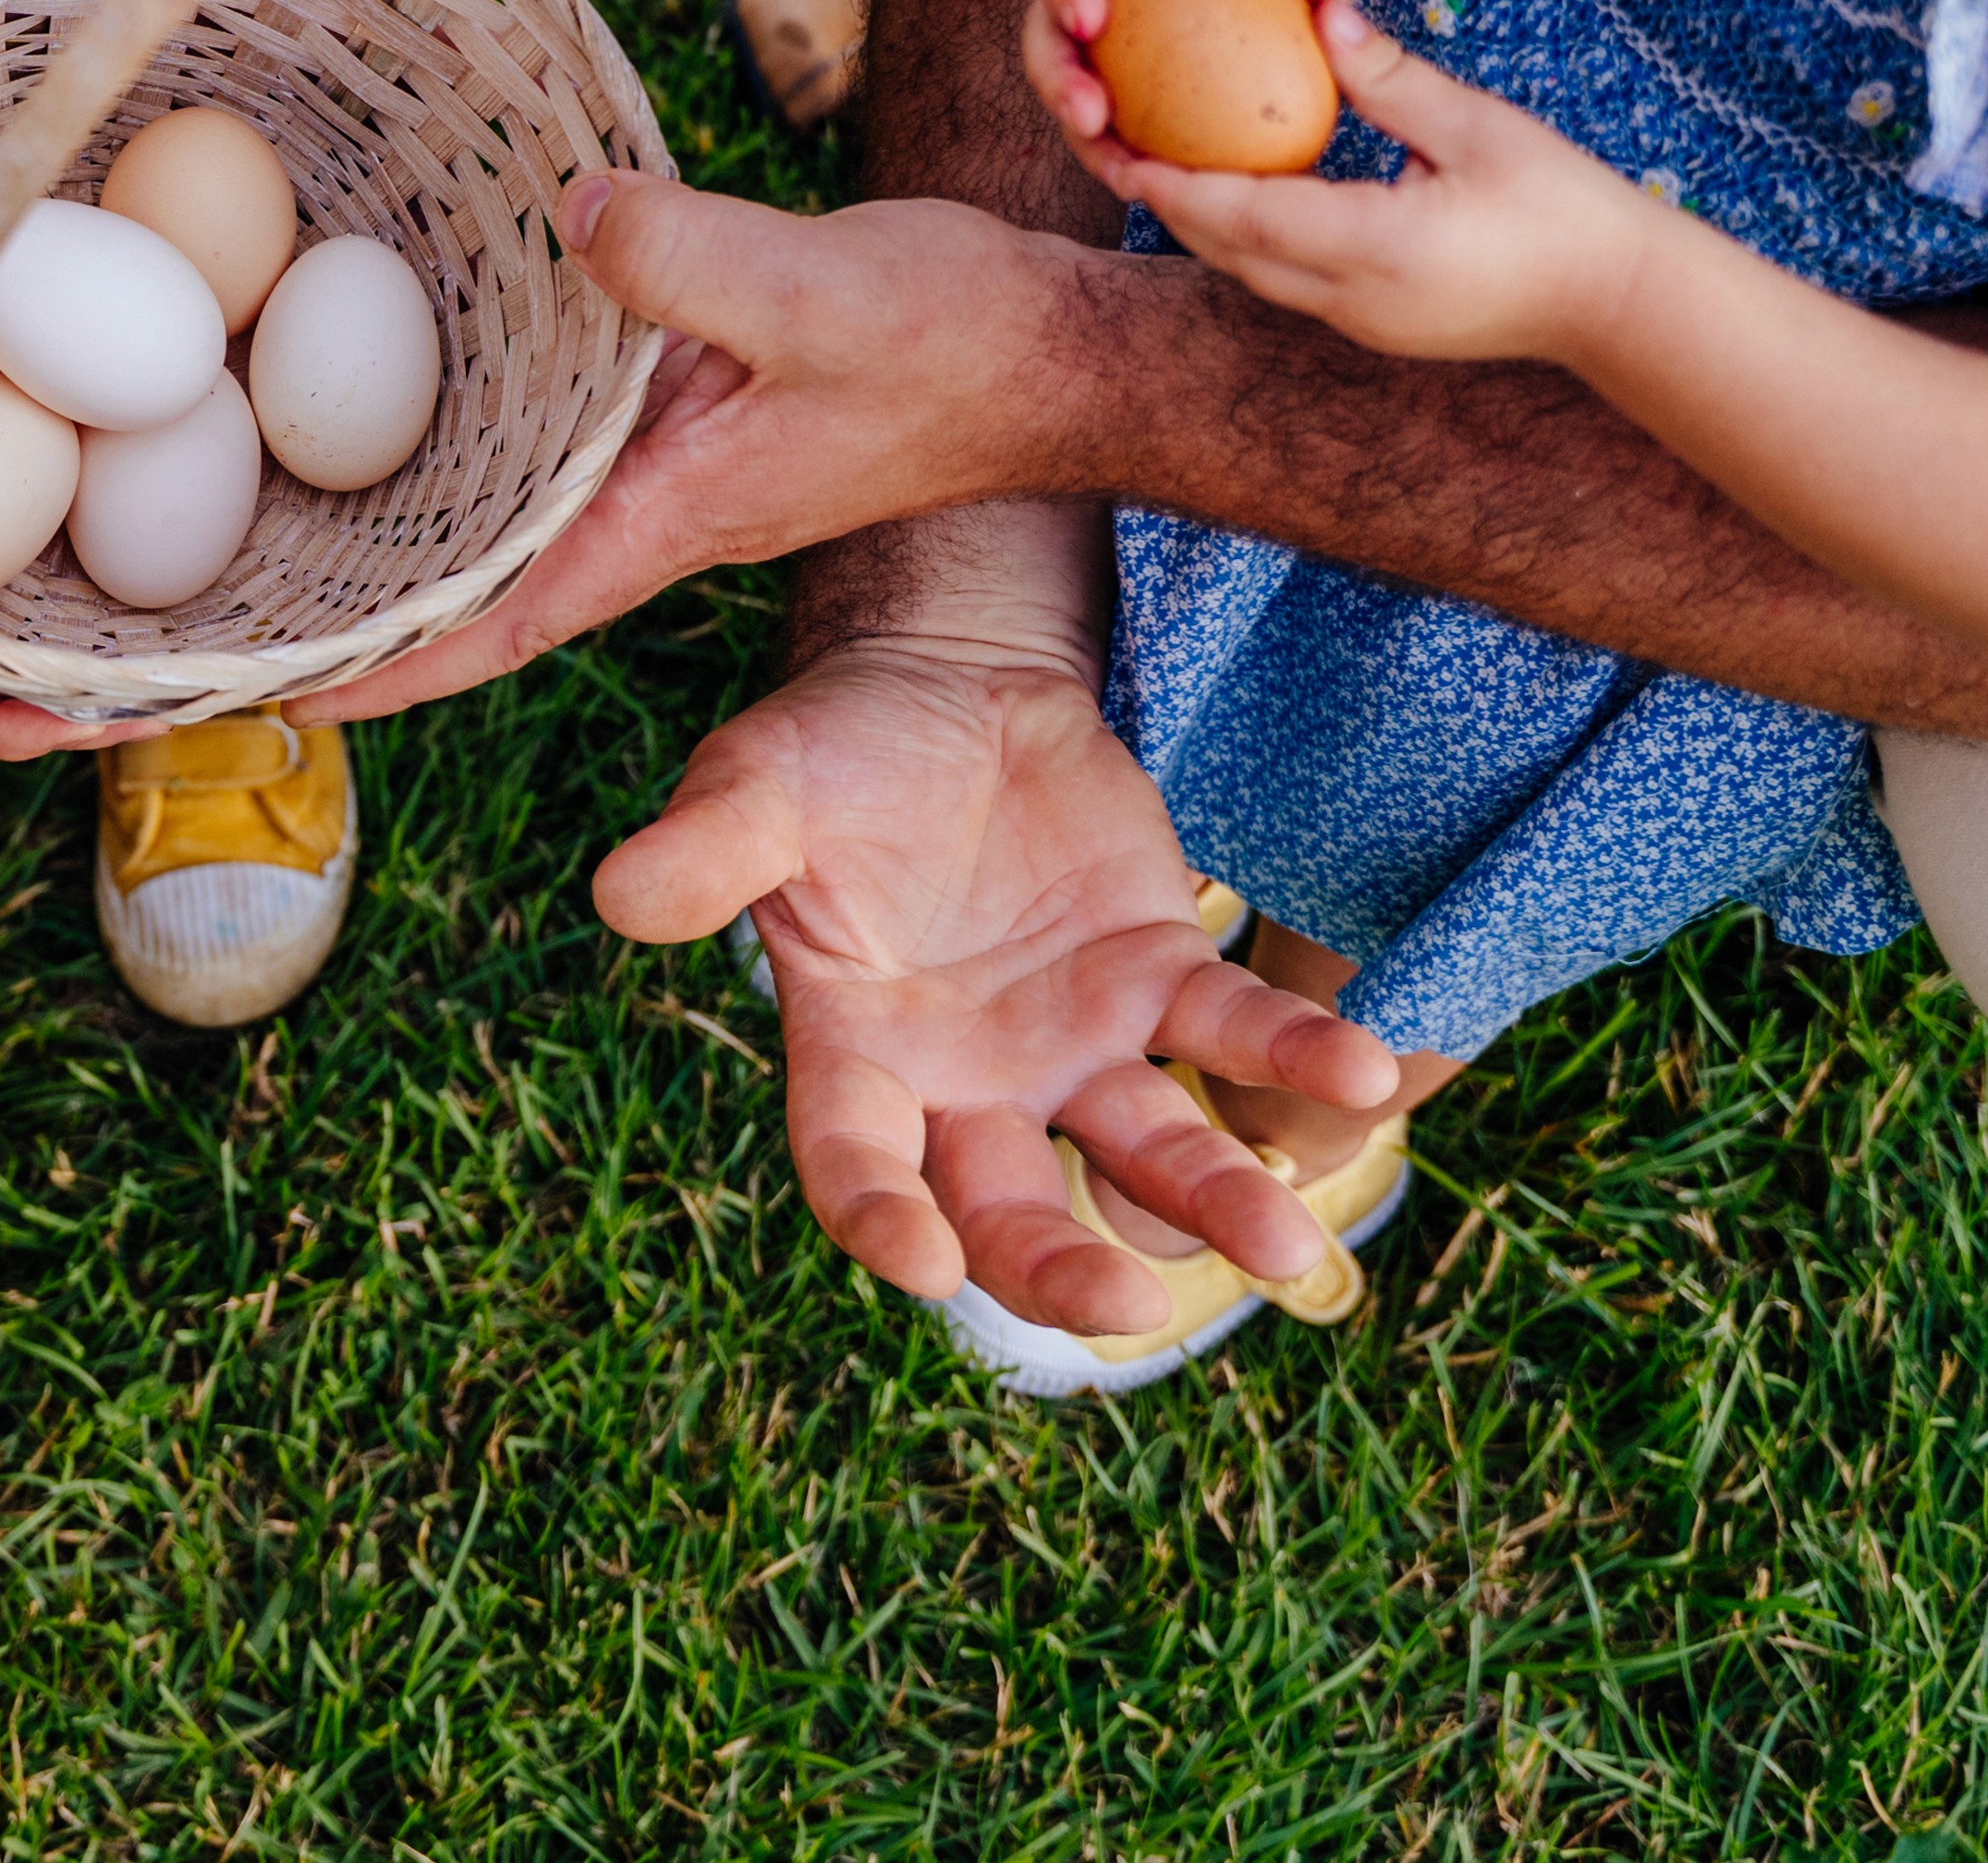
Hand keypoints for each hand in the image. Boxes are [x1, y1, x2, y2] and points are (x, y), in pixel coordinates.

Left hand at [298, 174, 1103, 725]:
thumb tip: (566, 217)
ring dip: (393, 513)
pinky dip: (467, 413)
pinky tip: (384, 361)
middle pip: (467, 581)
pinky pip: (544, 427)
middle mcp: (644, 509)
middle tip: (211, 607)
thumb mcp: (815, 289)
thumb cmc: (960, 340)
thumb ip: (682, 260)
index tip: (267, 698)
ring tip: (250, 501)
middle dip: (349, 605)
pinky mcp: (675, 403)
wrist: (1057, 347)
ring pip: (498, 506)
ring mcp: (658, 461)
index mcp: (663, 522)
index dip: (380, 669)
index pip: (497, 622)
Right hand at [593, 637, 1405, 1320]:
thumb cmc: (829, 751)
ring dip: (1215, 1205)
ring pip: (1145, 1152)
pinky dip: (1299, 1059)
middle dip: (1063, 1266)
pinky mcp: (1160, 976)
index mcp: (853, 1054)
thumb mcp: (756, 784)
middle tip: (1125, 1306)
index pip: (855, 1166)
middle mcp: (967, 1083)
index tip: (924, 1263)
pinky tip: (1367, 1072)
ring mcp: (1072, 1045)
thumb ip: (707, 851)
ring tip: (1290, 1252)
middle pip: (1012, 1210)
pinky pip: (1233, 1034)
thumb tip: (620, 900)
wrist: (944, 681)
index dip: (882, 1221)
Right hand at [1021, 0, 1352, 186]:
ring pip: (1070, 81)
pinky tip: (1162, 189)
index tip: (1090, 22)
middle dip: (1055, 76)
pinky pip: (1115, 113)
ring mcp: (1104, 26)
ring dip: (1084, 133)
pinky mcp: (1124, 68)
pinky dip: (1128, 150)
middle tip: (1088, 117)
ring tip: (1123, 175)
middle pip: (1047, 24)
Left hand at [1120, 1, 1660, 364]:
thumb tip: (1321, 10)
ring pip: (1258, 276)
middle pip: (1234, 253)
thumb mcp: (1478, 127)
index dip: (1180, 186)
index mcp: (1377, 246)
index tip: (1127, 149)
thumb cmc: (1563, 205)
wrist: (1621, 304)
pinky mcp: (1380, 329)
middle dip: (1174, 206)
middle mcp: (1355, 298)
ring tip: (1164, 170)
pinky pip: (1293, 284)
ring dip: (1209, 229)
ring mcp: (1366, 322)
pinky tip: (1243, 200)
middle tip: (1121, 149)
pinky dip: (1254, 244)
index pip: (1249, 216)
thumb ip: (1390, 79)